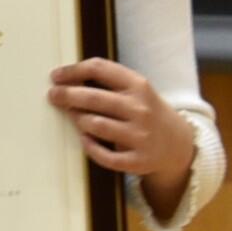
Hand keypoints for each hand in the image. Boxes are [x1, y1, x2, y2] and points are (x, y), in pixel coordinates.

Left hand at [47, 58, 195, 219]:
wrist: (178, 144)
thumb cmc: (146, 111)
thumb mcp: (136, 90)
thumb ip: (108, 81)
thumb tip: (67, 78)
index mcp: (138, 85)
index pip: (99, 69)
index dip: (73, 70)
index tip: (56, 76)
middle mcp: (140, 109)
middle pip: (93, 98)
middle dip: (67, 95)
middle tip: (53, 95)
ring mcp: (140, 136)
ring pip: (95, 125)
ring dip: (78, 119)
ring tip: (72, 116)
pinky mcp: (138, 161)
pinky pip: (105, 156)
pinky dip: (90, 147)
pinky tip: (85, 139)